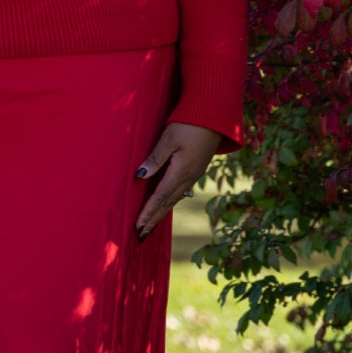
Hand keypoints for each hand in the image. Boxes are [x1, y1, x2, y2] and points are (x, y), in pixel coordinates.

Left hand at [135, 120, 222, 239]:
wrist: (214, 117)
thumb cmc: (189, 124)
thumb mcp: (168, 139)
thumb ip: (155, 159)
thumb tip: (139, 176)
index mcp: (180, 172)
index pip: (159, 198)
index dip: (148, 213)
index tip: (137, 227)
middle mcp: (188, 178)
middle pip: (167, 204)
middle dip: (153, 219)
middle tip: (141, 235)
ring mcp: (193, 175)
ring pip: (174, 199)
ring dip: (161, 213)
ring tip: (150, 225)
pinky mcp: (195, 170)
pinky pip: (180, 192)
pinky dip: (169, 202)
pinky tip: (164, 205)